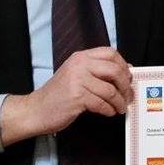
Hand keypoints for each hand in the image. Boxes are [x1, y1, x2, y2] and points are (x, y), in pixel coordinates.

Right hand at [0, 47, 132, 145]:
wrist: (36, 110)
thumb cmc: (58, 95)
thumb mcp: (76, 75)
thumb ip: (97, 70)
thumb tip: (126, 70)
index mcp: (81, 57)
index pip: (110, 53)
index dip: (123, 65)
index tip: (128, 76)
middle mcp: (79, 65)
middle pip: (114, 70)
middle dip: (125, 85)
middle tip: (128, 94)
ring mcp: (78, 80)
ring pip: (110, 90)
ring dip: (119, 101)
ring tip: (120, 107)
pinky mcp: (77, 97)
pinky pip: (102, 103)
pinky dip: (109, 109)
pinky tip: (109, 112)